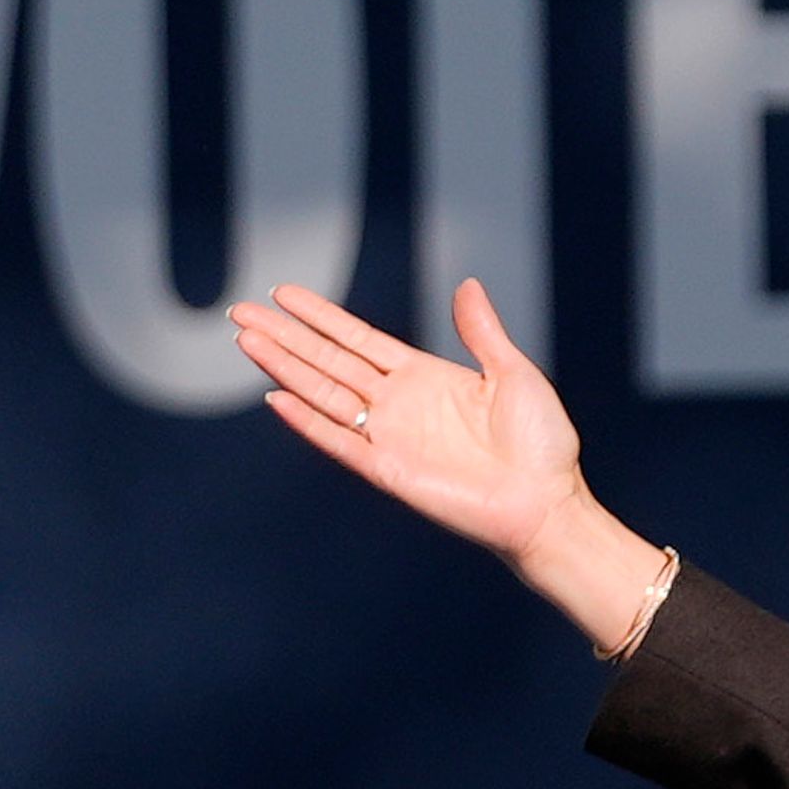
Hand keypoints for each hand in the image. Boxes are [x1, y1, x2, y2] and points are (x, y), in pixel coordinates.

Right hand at [230, 277, 670, 652]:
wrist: (549, 504)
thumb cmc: (542, 445)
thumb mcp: (514, 374)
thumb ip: (481, 331)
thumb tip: (466, 284)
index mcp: (424, 377)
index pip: (357, 339)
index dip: (320, 316)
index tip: (283, 293)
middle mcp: (398, 404)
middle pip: (327, 361)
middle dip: (284, 336)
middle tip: (239, 311)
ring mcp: (390, 437)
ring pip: (324, 394)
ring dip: (284, 368)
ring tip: (246, 340)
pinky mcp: (389, 470)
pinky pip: (339, 442)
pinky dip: (308, 421)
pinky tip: (277, 398)